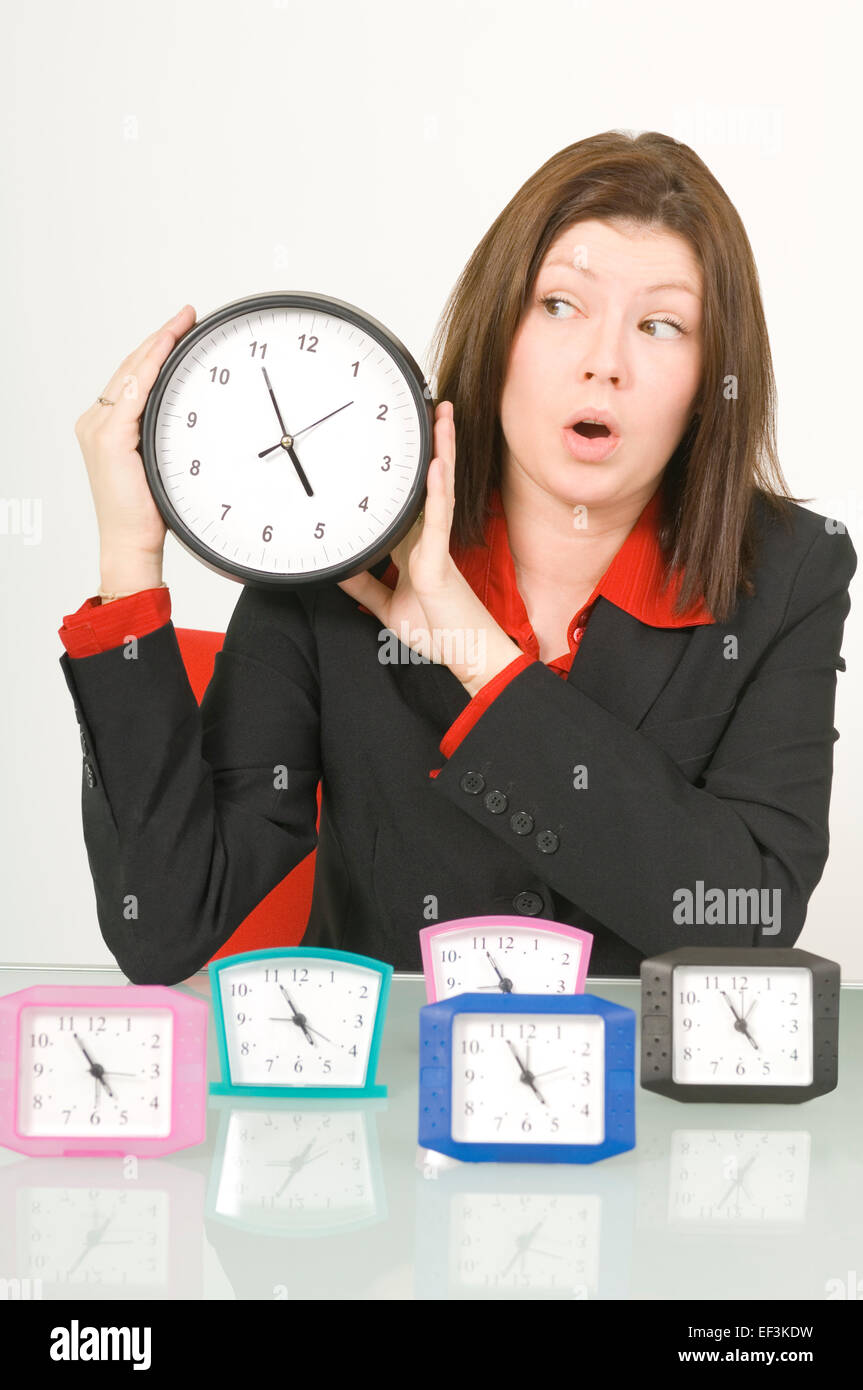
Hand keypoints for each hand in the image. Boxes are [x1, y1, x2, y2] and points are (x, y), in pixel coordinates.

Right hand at [74, 304, 196, 577]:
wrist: (131, 542)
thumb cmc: (148, 512)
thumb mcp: (160, 466)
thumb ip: (164, 438)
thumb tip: (192, 418)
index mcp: (105, 426)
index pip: (132, 377)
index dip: (155, 349)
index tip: (181, 327)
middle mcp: (96, 422)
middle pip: (130, 368)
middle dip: (159, 338)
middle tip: (186, 315)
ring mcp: (99, 429)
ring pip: (130, 374)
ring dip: (157, 345)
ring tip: (181, 324)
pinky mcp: (109, 439)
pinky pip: (132, 394)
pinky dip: (150, 369)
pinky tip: (165, 350)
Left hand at [337, 401, 520, 693]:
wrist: (466, 656)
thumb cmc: (440, 633)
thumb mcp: (387, 607)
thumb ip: (364, 587)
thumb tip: (338, 569)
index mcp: (416, 548)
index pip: (410, 499)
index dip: (410, 470)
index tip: (402, 441)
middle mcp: (428, 540)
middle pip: (430, 483)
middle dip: (432, 446)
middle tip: (431, 408)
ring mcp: (436, 546)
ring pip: (439, 489)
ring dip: (442, 451)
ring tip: (442, 416)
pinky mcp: (439, 560)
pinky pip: (438, 519)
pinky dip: (438, 490)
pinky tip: (439, 463)